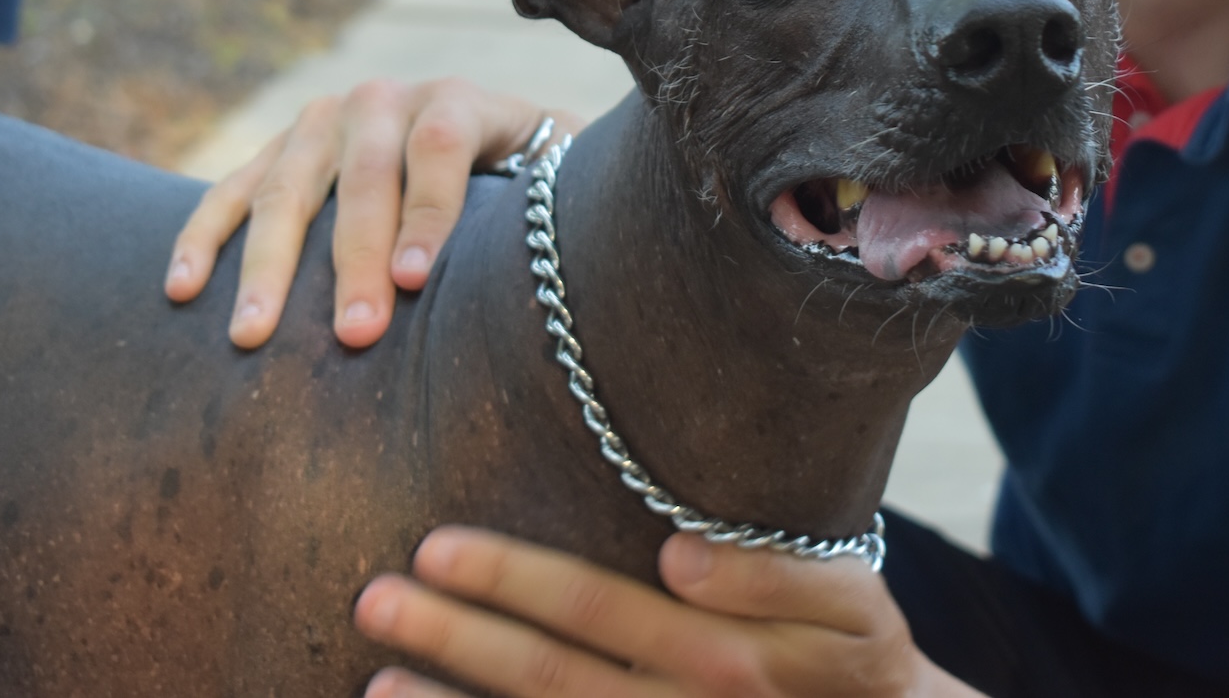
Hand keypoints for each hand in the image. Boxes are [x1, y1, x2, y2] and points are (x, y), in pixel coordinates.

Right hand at [166, 78, 577, 348]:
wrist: (484, 137)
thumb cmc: (530, 185)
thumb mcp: (560, 179)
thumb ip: (561, 200)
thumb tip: (572, 255)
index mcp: (462, 100)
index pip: (441, 148)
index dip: (430, 213)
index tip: (415, 283)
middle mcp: (387, 100)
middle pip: (364, 176)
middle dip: (355, 260)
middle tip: (354, 335)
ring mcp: (324, 120)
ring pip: (288, 189)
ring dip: (266, 264)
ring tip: (250, 335)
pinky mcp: (279, 148)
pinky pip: (230, 190)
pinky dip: (201, 237)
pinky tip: (181, 290)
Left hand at [353, 528, 974, 697]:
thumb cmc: (854, 657)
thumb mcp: (851, 604)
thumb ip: (773, 573)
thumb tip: (678, 556)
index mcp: (723, 660)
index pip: (596, 610)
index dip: (514, 581)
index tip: (437, 546)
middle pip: (547, 679)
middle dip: (457, 637)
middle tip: (374, 598)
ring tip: (374, 681)